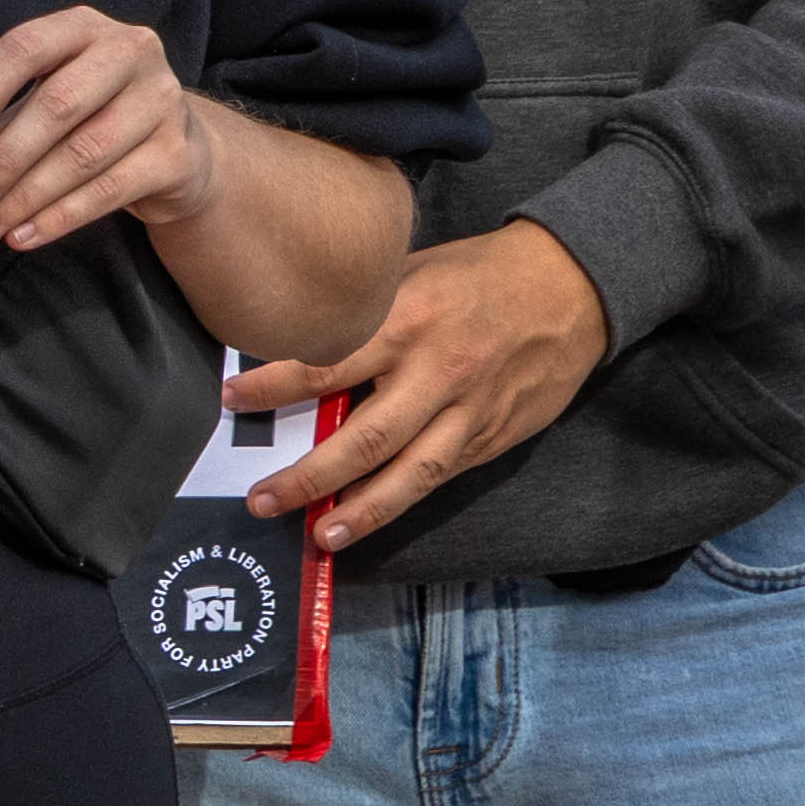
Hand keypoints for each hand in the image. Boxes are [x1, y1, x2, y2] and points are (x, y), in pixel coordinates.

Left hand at [0, 0, 219, 261]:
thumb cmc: (94, 114)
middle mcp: (130, 53)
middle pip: (56, 105)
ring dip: (25, 197)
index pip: (26, 48)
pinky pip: (108, 190)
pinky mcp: (177, 153)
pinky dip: (58, 217)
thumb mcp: (53, 95)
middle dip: (4, 158)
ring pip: (81, 154)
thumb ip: (9, 113)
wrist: (176, 145)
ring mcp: (161, 101)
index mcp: (85, 27)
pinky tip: (24, 235)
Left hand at [230, 219, 612, 545]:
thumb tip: (295, 331)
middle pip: (365, 437)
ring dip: (362, 510)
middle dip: (309, 476)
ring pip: (410, 473)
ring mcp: (470, 411)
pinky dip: (403, 498)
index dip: (274, 387)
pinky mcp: (494, 436)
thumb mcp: (412, 271)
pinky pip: (442, 474)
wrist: (572, 286)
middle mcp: (437, 372)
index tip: (231, 400)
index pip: (327, 363)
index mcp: (407, 321)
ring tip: (320, 535)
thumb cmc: (479, 273)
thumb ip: (362, 309)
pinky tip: (371, 515)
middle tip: (261, 500)